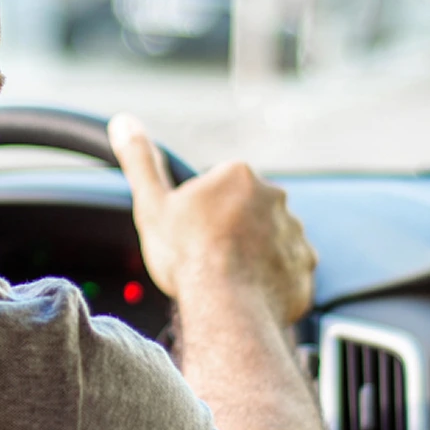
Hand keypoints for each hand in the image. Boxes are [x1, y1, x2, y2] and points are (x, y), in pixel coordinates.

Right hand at [109, 113, 316, 325]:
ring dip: (253, 253)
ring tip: (228, 277)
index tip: (191, 232)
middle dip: (231, 228)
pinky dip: (271, 278)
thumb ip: (140, 161)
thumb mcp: (152, 203)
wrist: (226, 307)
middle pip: (247, 210)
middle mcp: (275, 198)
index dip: (201, 211)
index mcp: (238, 176)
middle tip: (207, 255)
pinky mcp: (305, 267)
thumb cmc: (188, 256)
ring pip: (269, 239)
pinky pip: (287, 269)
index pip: (220, 186)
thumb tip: (124, 122)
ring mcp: (295, 233)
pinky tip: (248, 291)